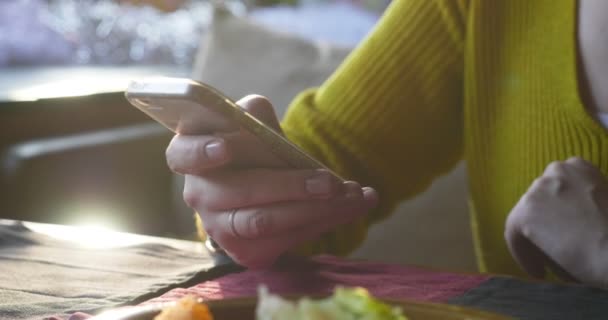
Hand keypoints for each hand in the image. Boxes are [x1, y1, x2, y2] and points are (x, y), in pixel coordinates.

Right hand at [165, 95, 378, 267]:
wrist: (258, 191)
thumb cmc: (251, 150)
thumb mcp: (249, 125)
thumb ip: (252, 115)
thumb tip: (257, 113)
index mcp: (190, 156)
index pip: (183, 154)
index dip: (201, 151)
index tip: (225, 148)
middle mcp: (199, 195)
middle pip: (242, 190)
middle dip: (291, 185)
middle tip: (332, 182)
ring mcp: (219, 227)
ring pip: (266, 220)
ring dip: (315, 208)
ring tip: (354, 196)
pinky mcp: (244, 251)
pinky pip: (286, 239)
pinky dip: (323, 222)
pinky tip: (351, 207)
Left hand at [505, 157, 607, 286]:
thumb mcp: (603, 204)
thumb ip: (581, 202)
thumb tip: (562, 218)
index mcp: (580, 167)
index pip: (557, 185)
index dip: (558, 209)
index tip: (565, 229)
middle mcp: (557, 170)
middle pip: (539, 199)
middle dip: (544, 223)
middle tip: (554, 247)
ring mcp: (538, 189)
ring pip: (526, 217)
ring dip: (534, 239)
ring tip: (547, 262)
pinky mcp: (524, 213)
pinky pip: (513, 235)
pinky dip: (522, 254)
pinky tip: (538, 272)